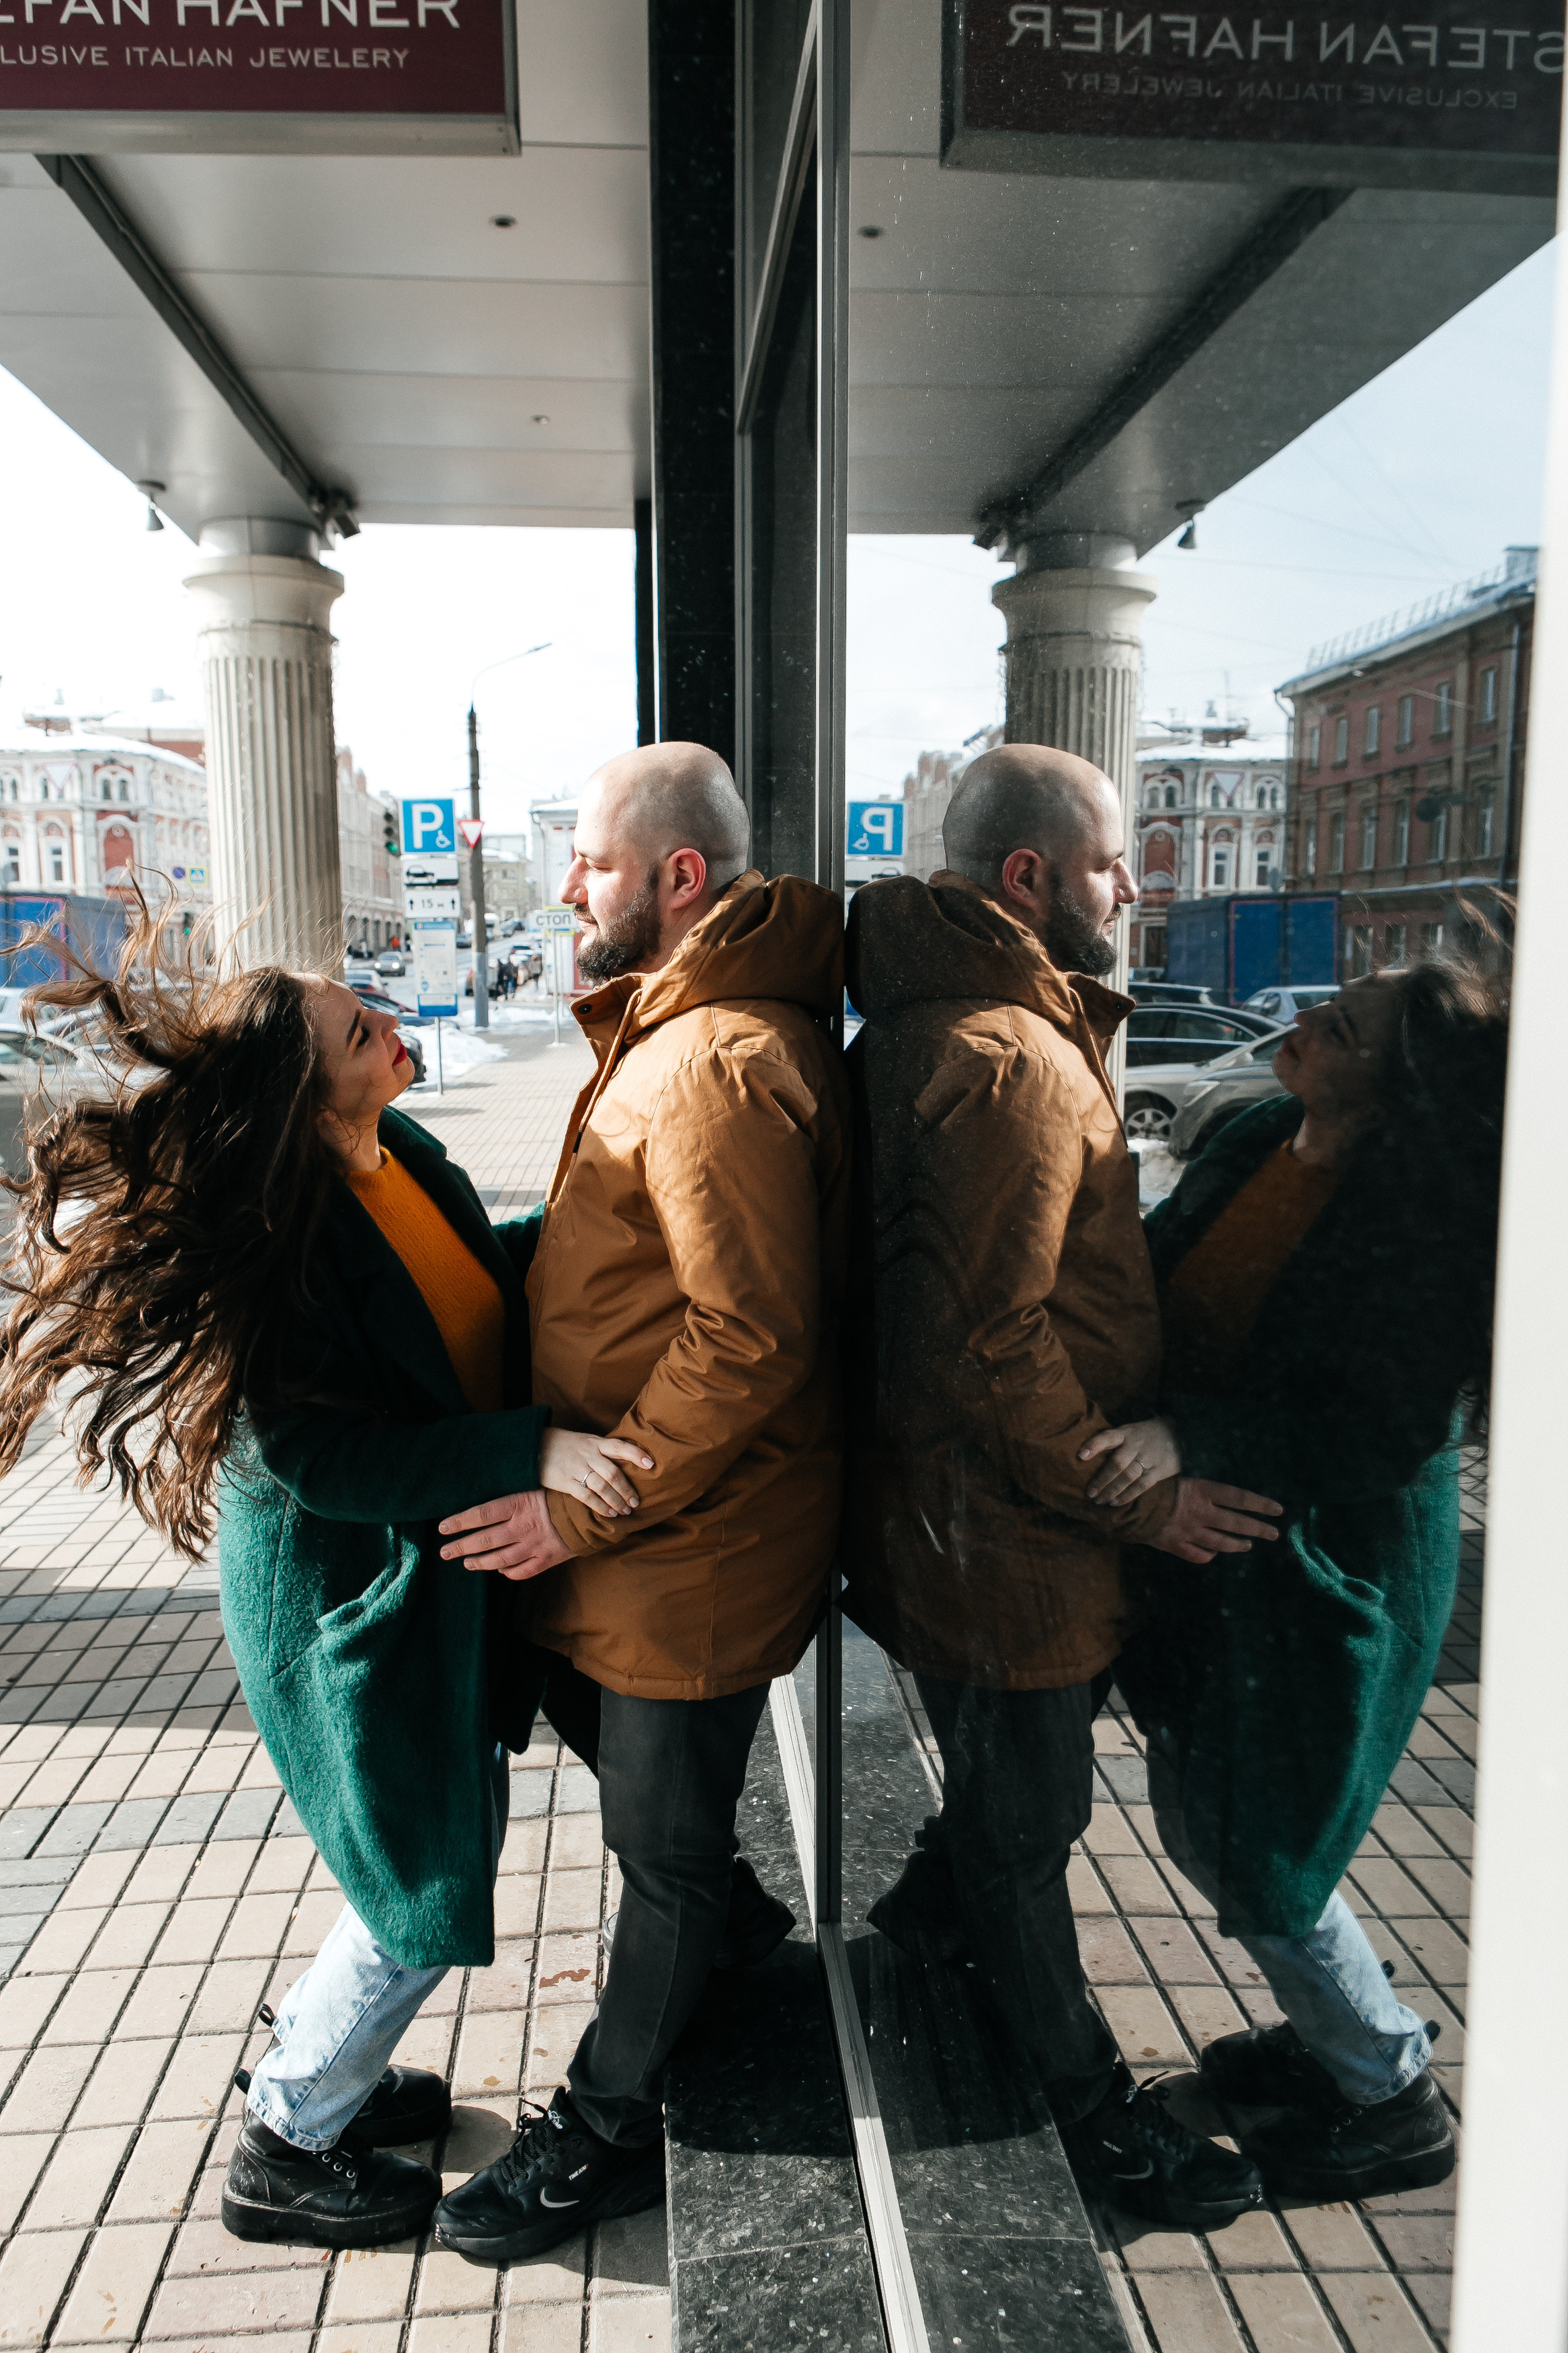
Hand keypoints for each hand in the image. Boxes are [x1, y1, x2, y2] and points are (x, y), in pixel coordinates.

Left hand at [438, 1488, 573, 1580]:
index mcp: (519, 1505)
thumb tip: (492, 1498)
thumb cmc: (563, 1493)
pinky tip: (498, 1571)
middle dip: (461, 1547)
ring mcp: (534, 1546)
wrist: (596, 1510)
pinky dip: (508, 1573)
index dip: (459, 1522)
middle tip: (444, 1552)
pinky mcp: (547, 1558)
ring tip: (467, 1563)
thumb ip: (515, 1494)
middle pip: (485, 1540)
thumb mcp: (537, 1485)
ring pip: (500, 1560)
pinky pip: (522, 1571)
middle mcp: (523, 1527)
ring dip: (480, 1562)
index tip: (442, 1528)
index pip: (481, 1514)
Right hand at [539, 1426, 653, 1520]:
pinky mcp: (565, 1481)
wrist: (535, 1446)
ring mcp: (576, 1468)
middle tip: (636, 1502)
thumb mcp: (586, 1441)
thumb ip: (604, 1450)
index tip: (651, 1465)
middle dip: (627, 1489)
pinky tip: (609, 1513)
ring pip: (602, 1486)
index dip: (636, 1454)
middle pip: (613, 1472)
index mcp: (596, 1443)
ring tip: (625, 1511)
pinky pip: (586, 1497)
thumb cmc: (566, 1445)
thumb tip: (628, 1463)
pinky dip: (600, 1506)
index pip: (620, 1446)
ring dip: (616, 1501)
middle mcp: (588, 1455)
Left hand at [1078, 1415, 1180, 1504]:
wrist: (1180, 1433)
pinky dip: (1128, 1495)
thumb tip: (1085, 1455)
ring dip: (1112, 1490)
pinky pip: (1142, 1485)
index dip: (1094, 1445)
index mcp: (1126, 1433)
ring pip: (1128, 1476)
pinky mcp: (1159, 1470)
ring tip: (1099, 1500)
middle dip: (1101, 1480)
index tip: (1080, 1456)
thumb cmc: (1146, 1434)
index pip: (1107, 1437)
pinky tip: (1115, 1502)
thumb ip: (1113, 1441)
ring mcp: (1148, 1458)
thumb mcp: (1130, 1431)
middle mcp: (1136, 1445)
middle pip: (1117, 1463)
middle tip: (1089, 1493)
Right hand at [1149, 1478, 1283, 1564]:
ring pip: (1221, 1543)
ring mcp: (1188, 1531)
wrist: (1122, 1503)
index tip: (1278, 1510)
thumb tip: (1217, 1494)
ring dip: (1238, 1545)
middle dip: (1258, 1529)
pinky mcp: (1175, 1545)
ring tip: (1248, 1545)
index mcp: (1200, 1490)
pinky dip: (1208, 1555)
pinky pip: (1199, 1555)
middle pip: (1236, 1523)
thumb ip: (1198, 1489)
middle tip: (1274, 1534)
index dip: (1260, 1504)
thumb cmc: (1150, 1484)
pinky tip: (1214, 1554)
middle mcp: (1199, 1513)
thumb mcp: (1177, 1477)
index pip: (1239, 1497)